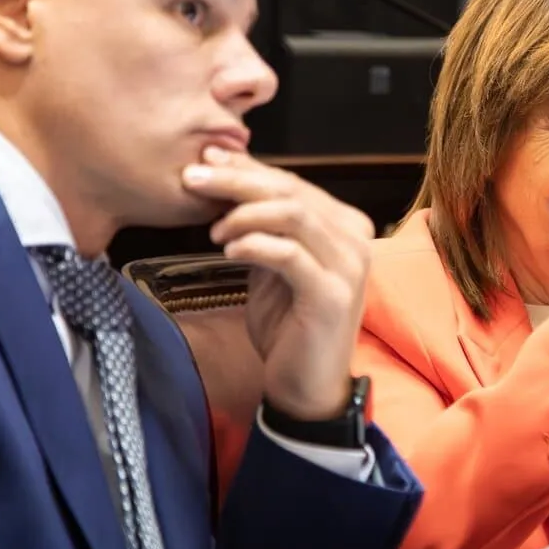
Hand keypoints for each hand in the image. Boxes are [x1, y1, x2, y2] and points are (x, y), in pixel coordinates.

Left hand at [182, 147, 374, 420]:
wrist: (307, 386)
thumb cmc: (289, 324)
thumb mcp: (272, 265)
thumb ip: (262, 226)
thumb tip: (225, 176)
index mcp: (345, 226)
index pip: (294, 184)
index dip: (248, 169)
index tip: (205, 162)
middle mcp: (356, 239)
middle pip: (292, 192)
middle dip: (237, 181)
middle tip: (193, 178)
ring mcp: (349, 266)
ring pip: (293, 215)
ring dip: (243, 212)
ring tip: (211, 228)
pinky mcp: (332, 294)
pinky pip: (290, 255)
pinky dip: (255, 244)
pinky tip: (228, 248)